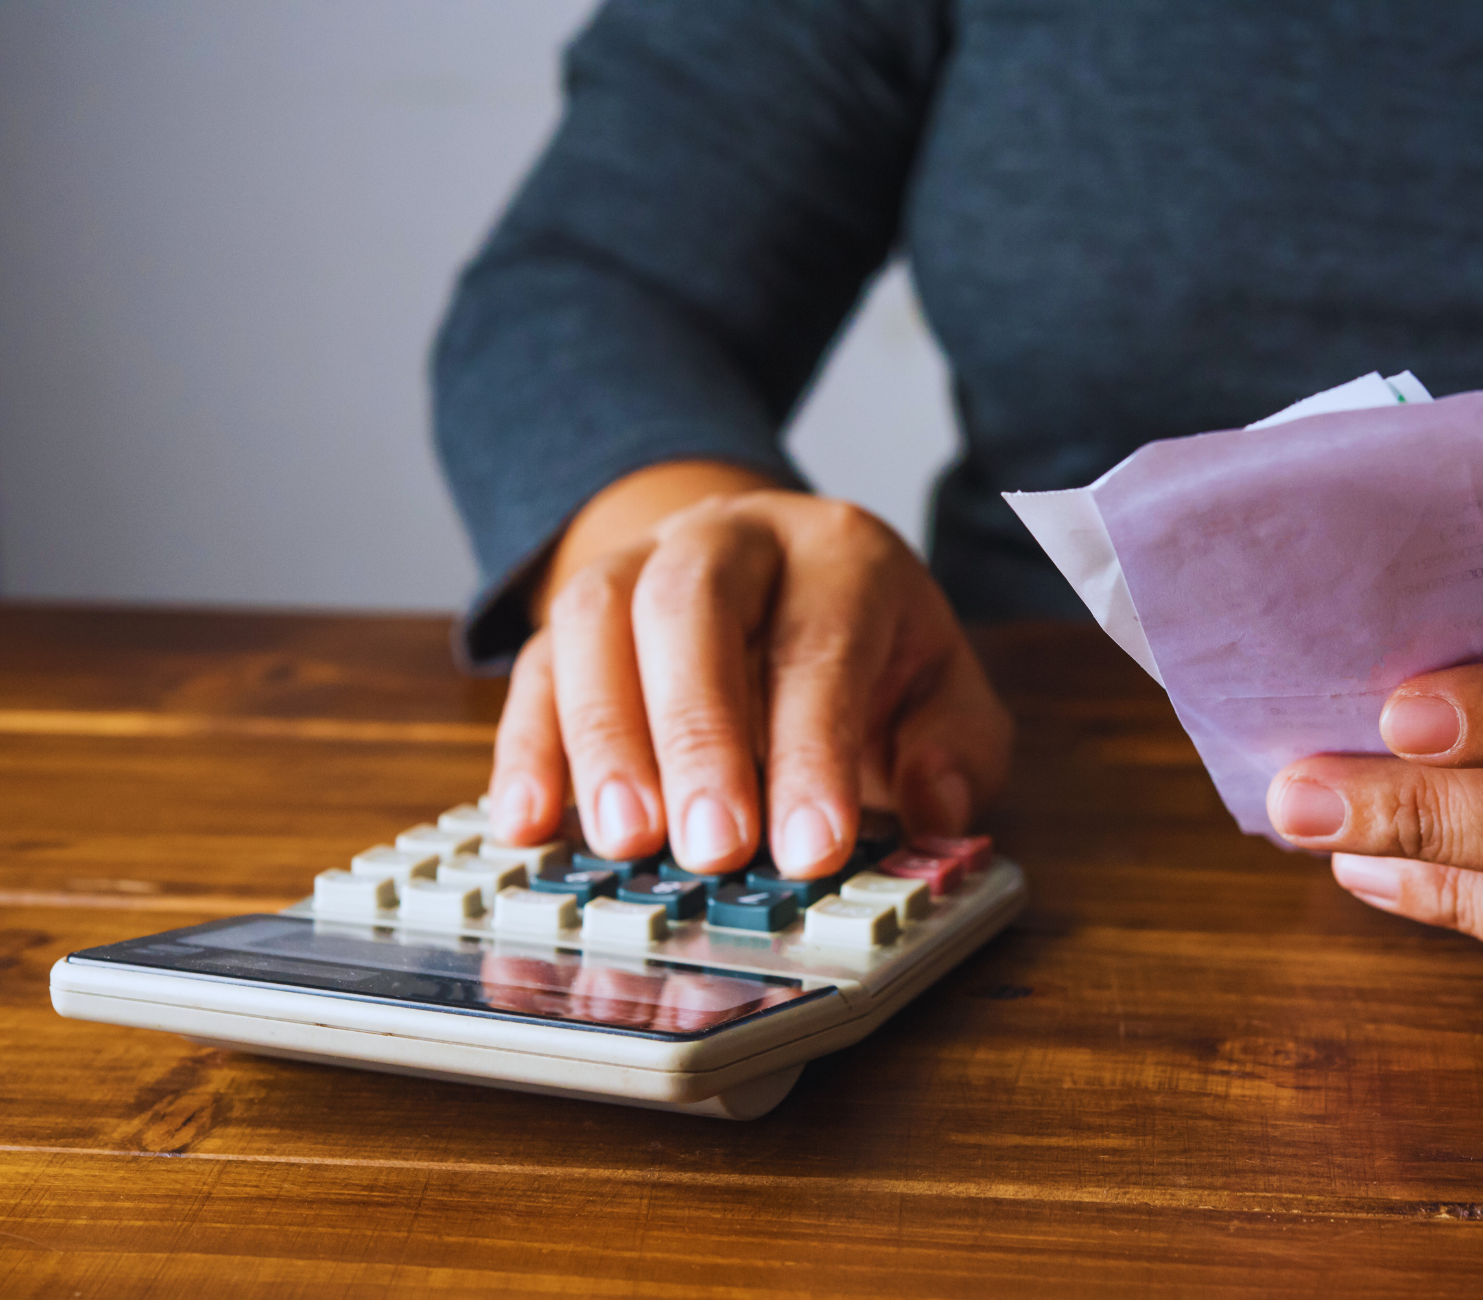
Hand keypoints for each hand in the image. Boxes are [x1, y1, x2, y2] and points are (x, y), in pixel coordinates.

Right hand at [487, 462, 1012, 879]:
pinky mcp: (568, 616)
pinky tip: (529, 824)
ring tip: (625, 841)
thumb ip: (956, 749)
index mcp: (839, 553)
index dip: (813, 749)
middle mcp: (732, 537)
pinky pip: (533, 664)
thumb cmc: (866, 650)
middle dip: (698, 732)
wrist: (772, 575)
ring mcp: (638, 562)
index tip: (809, 851)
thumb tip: (936, 810)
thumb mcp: (941, 690)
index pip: (821, 642)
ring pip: (596, 616)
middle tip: (711, 849)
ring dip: (604, 736)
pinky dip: (526, 746)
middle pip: (693, 605)